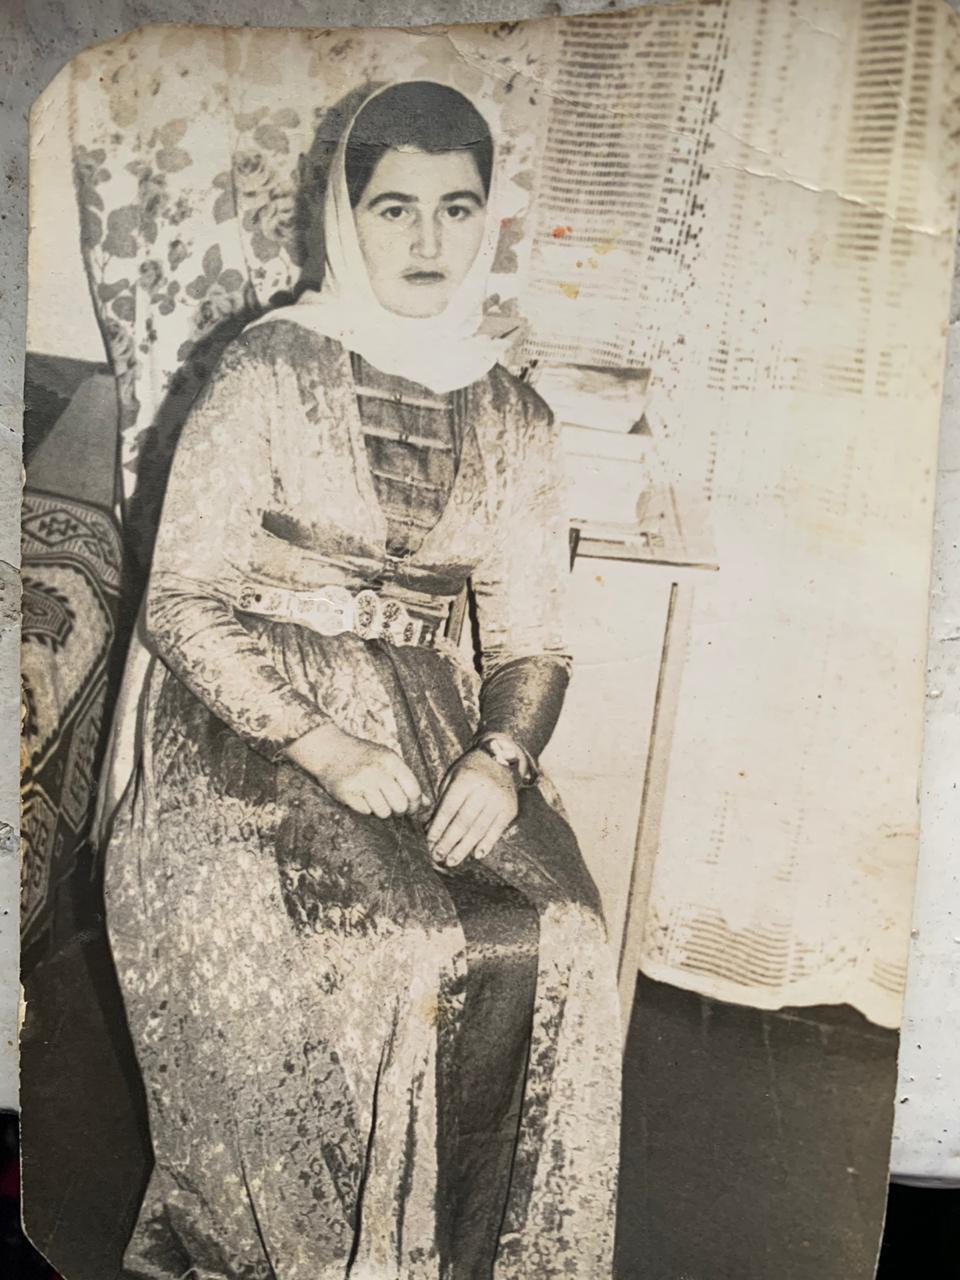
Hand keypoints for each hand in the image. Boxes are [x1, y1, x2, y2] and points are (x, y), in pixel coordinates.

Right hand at [286, 722, 423, 818]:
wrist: (329, 749)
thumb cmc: (363, 756)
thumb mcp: (388, 760)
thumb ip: (407, 780)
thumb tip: (426, 804)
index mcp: (390, 760)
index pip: (413, 790)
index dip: (415, 804)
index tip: (412, 809)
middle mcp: (376, 770)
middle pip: (400, 805)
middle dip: (398, 810)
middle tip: (392, 805)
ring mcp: (360, 781)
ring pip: (383, 812)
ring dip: (380, 809)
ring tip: (374, 797)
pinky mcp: (346, 792)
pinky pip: (365, 812)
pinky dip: (364, 807)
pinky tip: (359, 796)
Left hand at [427, 749, 517, 868]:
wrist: (500, 759)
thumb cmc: (469, 770)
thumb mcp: (451, 777)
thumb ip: (441, 802)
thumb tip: (429, 829)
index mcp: (465, 780)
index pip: (449, 809)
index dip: (438, 827)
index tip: (429, 842)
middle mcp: (483, 790)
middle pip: (463, 822)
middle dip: (448, 841)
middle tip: (437, 856)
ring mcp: (498, 800)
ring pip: (479, 829)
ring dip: (464, 848)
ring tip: (452, 861)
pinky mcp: (510, 809)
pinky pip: (497, 830)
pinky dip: (486, 844)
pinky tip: (476, 855)